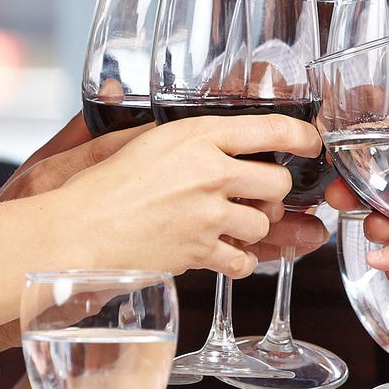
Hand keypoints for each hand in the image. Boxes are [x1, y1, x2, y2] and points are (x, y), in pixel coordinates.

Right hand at [0, 117, 327, 364]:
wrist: (77, 232)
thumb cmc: (99, 187)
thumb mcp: (141, 142)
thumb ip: (183, 136)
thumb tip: (215, 130)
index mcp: (196, 135)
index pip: (272, 128)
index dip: (304, 135)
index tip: (312, 142)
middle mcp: (210, 172)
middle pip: (277, 182)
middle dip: (271, 191)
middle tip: (252, 194)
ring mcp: (207, 214)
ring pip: (263, 223)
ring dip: (251, 227)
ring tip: (224, 223)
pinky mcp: (200, 251)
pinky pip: (243, 260)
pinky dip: (236, 260)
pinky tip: (219, 251)